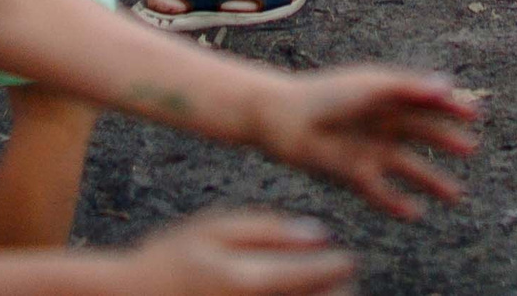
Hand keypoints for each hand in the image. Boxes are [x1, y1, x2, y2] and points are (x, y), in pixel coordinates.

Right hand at [105, 210, 356, 295]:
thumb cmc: (171, 257)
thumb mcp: (215, 227)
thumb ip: (268, 228)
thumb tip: (321, 234)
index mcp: (249, 280)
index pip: (320, 274)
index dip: (339, 264)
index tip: (345, 258)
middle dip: (338, 290)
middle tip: (337, 279)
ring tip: (317, 290)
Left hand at [257, 68, 479, 219]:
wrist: (284, 120)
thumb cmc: (328, 94)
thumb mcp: (372, 87)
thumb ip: (409, 88)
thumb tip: (449, 87)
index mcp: (388, 96)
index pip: (428, 102)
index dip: (452, 108)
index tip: (476, 115)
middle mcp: (382, 124)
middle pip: (423, 134)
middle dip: (447, 142)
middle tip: (472, 150)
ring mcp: (369, 150)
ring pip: (408, 168)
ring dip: (431, 181)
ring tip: (456, 195)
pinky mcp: (353, 173)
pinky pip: (381, 192)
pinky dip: (397, 203)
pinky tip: (416, 214)